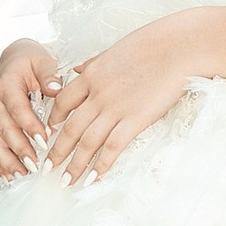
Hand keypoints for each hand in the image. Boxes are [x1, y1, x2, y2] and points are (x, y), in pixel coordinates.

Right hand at [0, 38, 59, 177]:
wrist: (11, 60)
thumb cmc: (29, 61)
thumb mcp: (42, 60)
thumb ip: (49, 74)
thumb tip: (55, 88)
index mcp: (6, 85)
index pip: (17, 108)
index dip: (30, 125)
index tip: (45, 140)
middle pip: (5, 129)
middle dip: (20, 149)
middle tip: (35, 164)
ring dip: (7, 160)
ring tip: (22, 175)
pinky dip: (0, 163)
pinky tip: (11, 176)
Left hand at [43, 17, 198, 184]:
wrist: (178, 48)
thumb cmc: (152, 44)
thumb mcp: (114, 49)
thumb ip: (94, 62)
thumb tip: (78, 69)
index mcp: (91, 74)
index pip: (62, 102)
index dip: (53, 121)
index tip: (48, 133)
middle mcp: (97, 94)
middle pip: (69, 128)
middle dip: (56, 152)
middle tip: (46, 168)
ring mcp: (115, 108)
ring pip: (87, 142)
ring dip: (74, 165)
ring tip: (66, 182)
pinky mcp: (135, 120)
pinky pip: (112, 147)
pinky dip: (101, 165)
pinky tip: (94, 178)